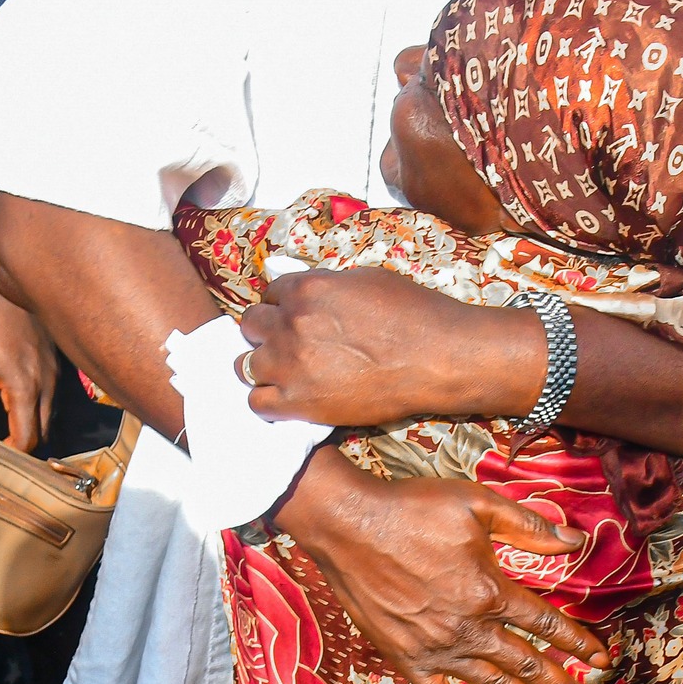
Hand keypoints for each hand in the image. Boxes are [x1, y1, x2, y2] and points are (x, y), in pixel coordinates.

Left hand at [0, 286, 57, 453]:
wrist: (6, 288)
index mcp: (23, 385)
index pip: (28, 437)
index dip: (12, 453)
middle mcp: (46, 384)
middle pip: (43, 433)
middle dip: (24, 444)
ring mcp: (55, 375)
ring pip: (50, 417)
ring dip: (32, 425)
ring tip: (6, 427)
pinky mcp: (56, 366)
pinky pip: (52, 399)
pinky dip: (38, 409)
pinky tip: (17, 404)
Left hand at [240, 270, 538, 428]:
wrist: (438, 357)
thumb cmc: (412, 313)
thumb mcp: (366, 279)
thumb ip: (323, 282)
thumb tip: (298, 281)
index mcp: (306, 289)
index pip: (270, 292)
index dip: (283, 304)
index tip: (295, 315)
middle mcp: (290, 324)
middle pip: (250, 325)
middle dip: (267, 331)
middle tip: (290, 341)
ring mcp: (291, 366)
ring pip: (244, 365)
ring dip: (263, 365)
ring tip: (286, 370)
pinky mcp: (300, 404)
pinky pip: (257, 403)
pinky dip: (268, 400)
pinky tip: (288, 396)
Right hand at [278, 447, 607, 683]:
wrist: (348, 525)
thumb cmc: (413, 508)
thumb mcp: (478, 504)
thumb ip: (529, 526)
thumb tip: (577, 540)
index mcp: (491, 591)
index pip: (547, 625)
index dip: (579, 644)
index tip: (602, 661)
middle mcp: (470, 627)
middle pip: (528, 664)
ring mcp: (438, 647)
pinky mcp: (406, 657)